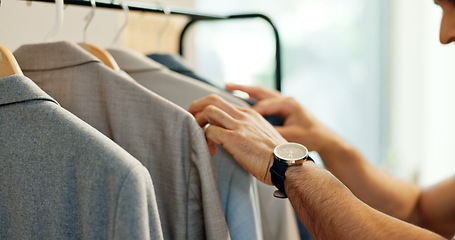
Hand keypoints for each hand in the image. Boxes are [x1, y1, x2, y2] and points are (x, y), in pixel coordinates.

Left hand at [188, 94, 286, 184]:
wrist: (287, 164)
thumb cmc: (277, 156)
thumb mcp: (262, 136)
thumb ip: (248, 132)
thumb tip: (235, 139)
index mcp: (250, 114)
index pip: (222, 103)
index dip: (207, 110)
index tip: (203, 123)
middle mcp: (243, 116)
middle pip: (211, 99)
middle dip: (195, 107)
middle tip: (190, 119)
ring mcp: (239, 126)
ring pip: (208, 111)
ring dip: (197, 122)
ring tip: (195, 135)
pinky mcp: (235, 138)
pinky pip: (210, 131)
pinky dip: (205, 140)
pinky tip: (211, 151)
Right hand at [226, 83, 341, 153]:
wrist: (326, 140)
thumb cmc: (312, 138)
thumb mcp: (292, 137)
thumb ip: (274, 133)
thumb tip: (256, 133)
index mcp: (288, 104)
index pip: (263, 106)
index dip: (248, 112)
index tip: (234, 117)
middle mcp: (286, 100)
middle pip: (260, 91)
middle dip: (243, 89)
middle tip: (227, 85)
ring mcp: (285, 102)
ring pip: (262, 93)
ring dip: (247, 90)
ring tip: (231, 87)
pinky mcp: (284, 107)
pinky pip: (265, 99)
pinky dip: (253, 97)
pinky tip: (244, 98)